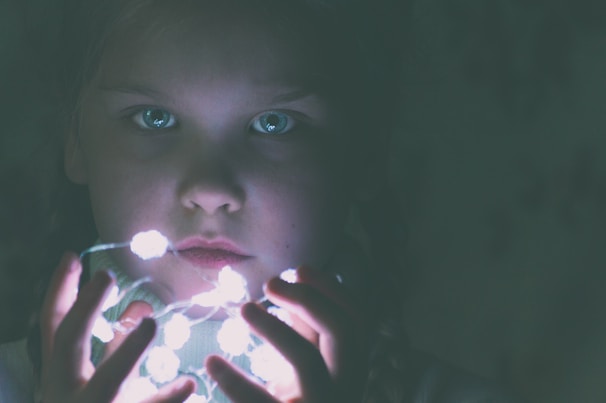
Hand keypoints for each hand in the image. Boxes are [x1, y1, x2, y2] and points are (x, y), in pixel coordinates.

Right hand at [37, 252, 195, 402]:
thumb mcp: (103, 378)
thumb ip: (118, 345)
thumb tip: (142, 306)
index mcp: (61, 374)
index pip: (54, 326)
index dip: (60, 291)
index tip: (73, 257)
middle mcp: (68, 392)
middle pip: (68, 343)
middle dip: (85, 309)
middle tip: (107, 277)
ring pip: (106, 381)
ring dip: (126, 351)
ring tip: (152, 322)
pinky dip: (165, 398)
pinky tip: (190, 384)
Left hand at [206, 265, 368, 401]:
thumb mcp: (300, 373)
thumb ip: (303, 335)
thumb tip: (291, 290)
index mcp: (350, 372)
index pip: (359, 321)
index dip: (334, 289)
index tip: (301, 267)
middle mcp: (346, 390)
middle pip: (346, 332)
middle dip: (310, 299)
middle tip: (269, 282)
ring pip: (307, 361)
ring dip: (276, 328)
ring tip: (243, 308)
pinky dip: (237, 382)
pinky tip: (212, 363)